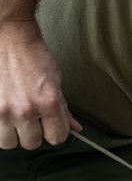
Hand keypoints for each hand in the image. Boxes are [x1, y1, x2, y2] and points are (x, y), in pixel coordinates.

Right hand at [0, 19, 80, 149]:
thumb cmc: (32, 56)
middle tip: (30, 118)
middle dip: (33, 133)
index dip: (55, 132)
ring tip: (14, 117)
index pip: (57, 138)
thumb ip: (63, 108)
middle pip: (32, 143)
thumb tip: (75, 127)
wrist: (8, 37)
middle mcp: (25, 110)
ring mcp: (2, 110)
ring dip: (13, 133)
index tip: (50, 126)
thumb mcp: (55, 82)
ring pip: (9, 143)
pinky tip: (3, 113)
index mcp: (48, 103)